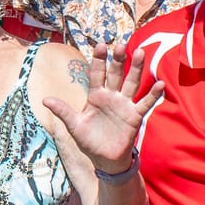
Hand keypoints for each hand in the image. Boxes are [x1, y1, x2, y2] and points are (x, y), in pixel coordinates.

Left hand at [43, 41, 164, 173]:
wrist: (105, 159)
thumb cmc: (89, 141)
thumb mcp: (74, 126)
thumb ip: (63, 111)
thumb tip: (45, 100)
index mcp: (95, 96)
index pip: (97, 74)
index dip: (98, 60)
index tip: (100, 45)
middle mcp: (111, 96)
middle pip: (116, 74)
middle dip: (118, 60)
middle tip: (121, 44)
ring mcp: (124, 104)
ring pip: (132, 83)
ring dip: (136, 69)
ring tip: (140, 53)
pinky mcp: (135, 116)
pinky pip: (144, 103)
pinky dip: (152, 94)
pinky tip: (159, 83)